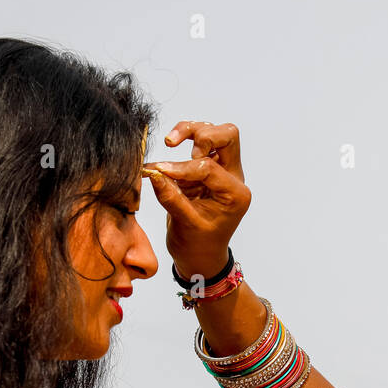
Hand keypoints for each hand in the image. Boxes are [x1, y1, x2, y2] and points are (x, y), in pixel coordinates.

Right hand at [142, 121, 251, 280]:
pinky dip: (185, 137)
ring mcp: (222, 170)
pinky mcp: (208, 167)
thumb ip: (170, 197)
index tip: (159, 172)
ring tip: (170, 142)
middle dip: (202, 135)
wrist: (200, 255)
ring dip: (192, 132)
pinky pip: (200, 141)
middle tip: (177, 147)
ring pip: (215, 132)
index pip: (210, 168)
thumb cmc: (197, 245)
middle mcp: (233, 178)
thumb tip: (153, 172)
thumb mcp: (184, 224)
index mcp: (235, 194)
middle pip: (228, 136)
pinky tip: (170, 145)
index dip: (183, 168)